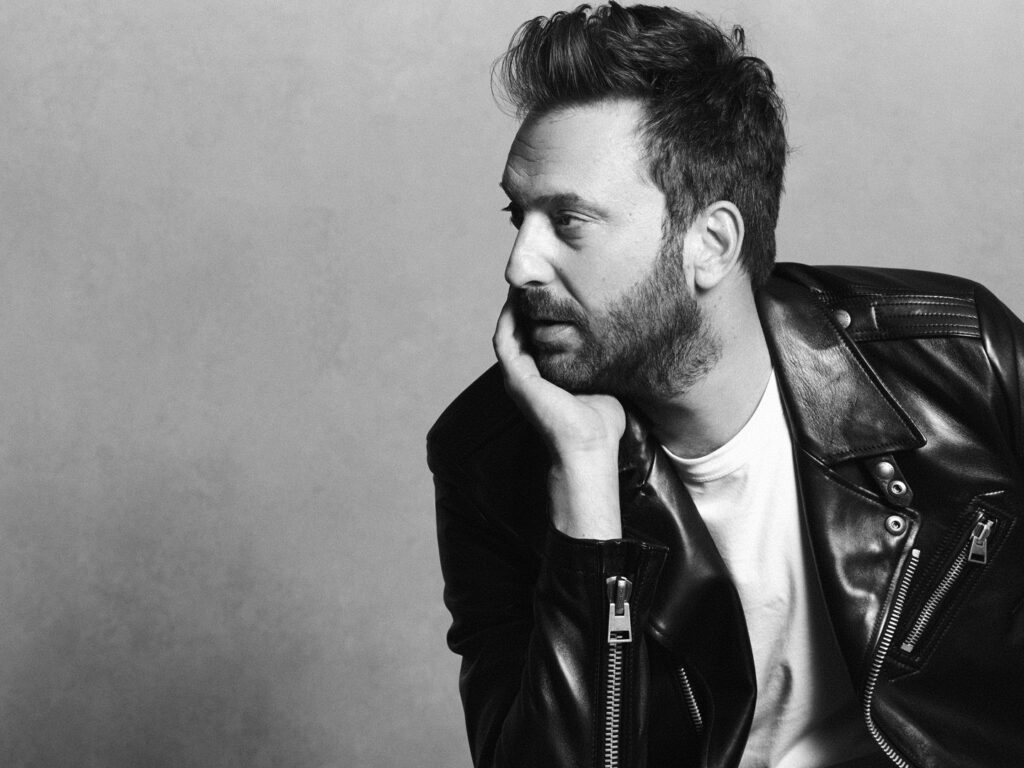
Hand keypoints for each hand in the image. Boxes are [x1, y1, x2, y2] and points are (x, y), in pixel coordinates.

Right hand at [493, 294, 624, 538]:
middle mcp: (527, 373)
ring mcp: (518, 376)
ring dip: (512, 306)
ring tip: (524, 282)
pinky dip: (507, 319)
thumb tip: (626, 334)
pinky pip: (504, 340)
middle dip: (525, 302)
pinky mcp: (516, 378)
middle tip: (536, 276)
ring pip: (508, 330)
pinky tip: (516, 300)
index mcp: (545, 374)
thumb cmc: (601, 421)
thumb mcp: (602, 377)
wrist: (590, 446)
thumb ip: (602, 358)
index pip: (536, 334)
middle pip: (520, 328)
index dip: (540, 309)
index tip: (553, 285)